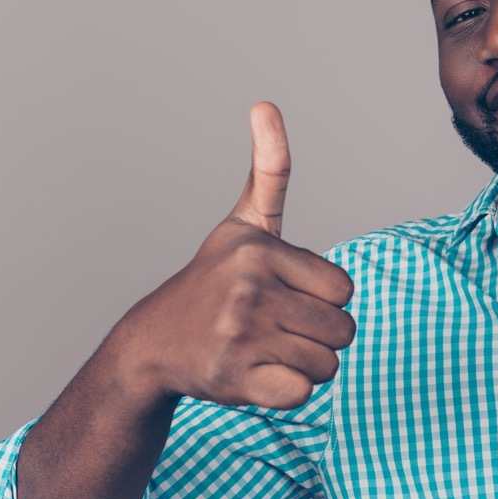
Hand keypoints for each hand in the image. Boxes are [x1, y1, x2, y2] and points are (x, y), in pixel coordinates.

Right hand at [114, 102, 354, 410]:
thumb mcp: (243, 224)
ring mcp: (240, 336)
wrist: (153, 345)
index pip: (344, 290)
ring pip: (328, 365)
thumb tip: (265, 103)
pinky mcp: (235, 380)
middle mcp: (248, 290)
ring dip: (305, 365)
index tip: (284, 295)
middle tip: (276, 329)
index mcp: (259, 251)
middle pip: (342, 329)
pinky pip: (302, 394)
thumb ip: (269, 169)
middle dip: (318, 336)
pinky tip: (256, 376)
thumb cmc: (212, 281)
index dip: (322, 300)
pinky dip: (287, 392)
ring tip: (265, 350)